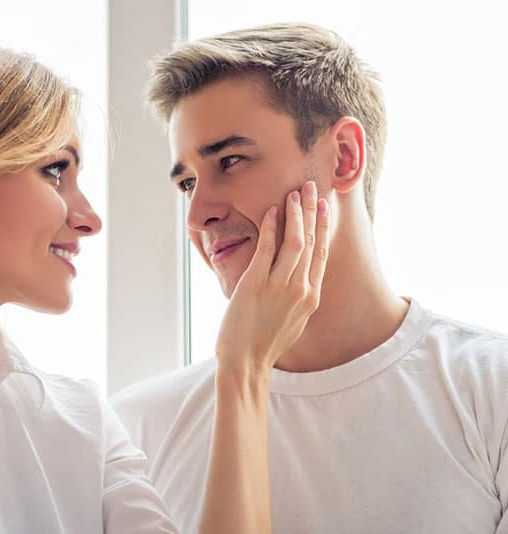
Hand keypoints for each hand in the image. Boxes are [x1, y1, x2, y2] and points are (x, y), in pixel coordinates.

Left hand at [215, 181, 329, 374]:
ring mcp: (279, 286)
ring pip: (294, 241)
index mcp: (311, 298)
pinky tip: (271, 211)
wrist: (246, 363)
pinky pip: (267, 249)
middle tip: (313, 187)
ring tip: (295, 193)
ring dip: (295, 214)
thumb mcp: (293, 323)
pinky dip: (271, 227)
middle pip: (311, 241)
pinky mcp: (256, 284)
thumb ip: (299, 299)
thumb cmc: (265, 345)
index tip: (324, 207)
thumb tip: (301, 283)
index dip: (323, 227)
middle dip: (313, 211)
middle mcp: (301, 289)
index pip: (321, 254)